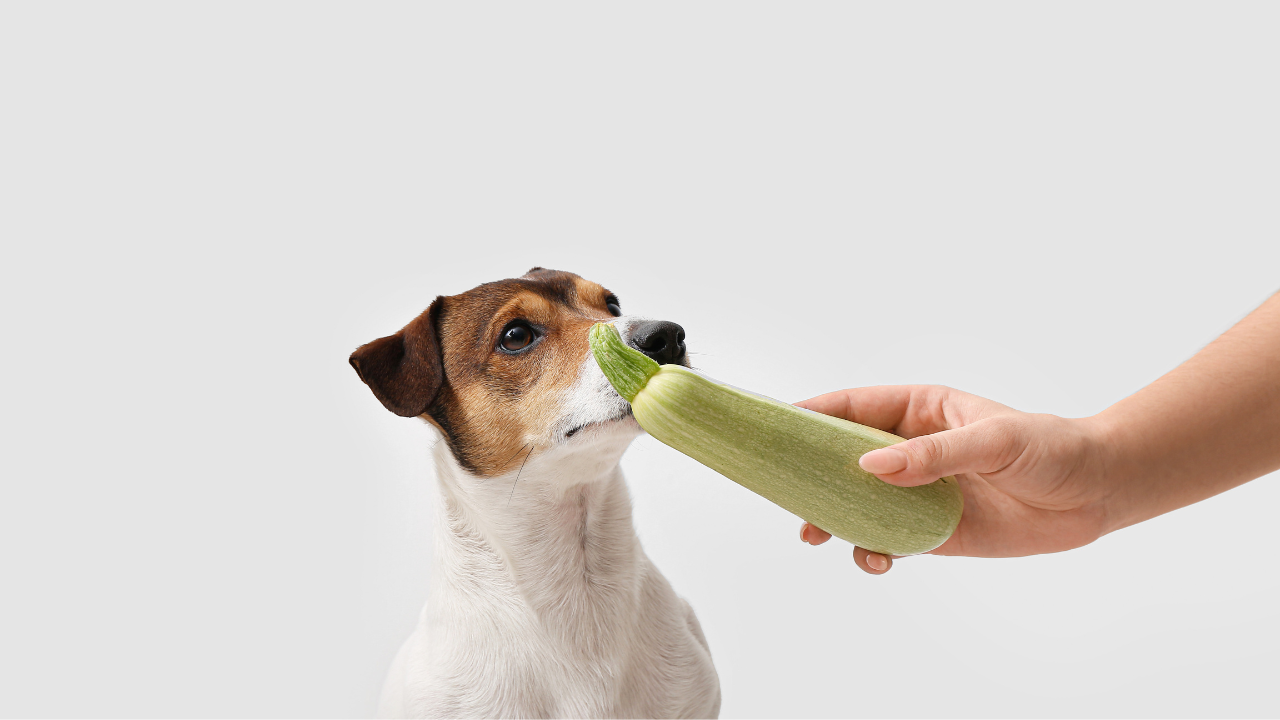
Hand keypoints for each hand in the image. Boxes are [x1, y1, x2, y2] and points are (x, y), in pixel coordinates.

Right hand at [795, 385, 1111, 574]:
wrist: (1092, 495)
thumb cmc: (1050, 449)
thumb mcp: (994, 441)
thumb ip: (933, 455)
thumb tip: (870, 468)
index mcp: (919, 410)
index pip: (853, 408)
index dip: (812, 415)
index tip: (777, 427)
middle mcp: (910, 449)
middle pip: (842, 457)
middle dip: (810, 473)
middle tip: (782, 491)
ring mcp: (918, 491)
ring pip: (857, 502)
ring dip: (831, 517)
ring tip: (813, 534)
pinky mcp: (932, 531)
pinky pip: (887, 540)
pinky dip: (871, 551)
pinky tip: (878, 560)